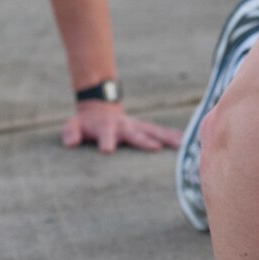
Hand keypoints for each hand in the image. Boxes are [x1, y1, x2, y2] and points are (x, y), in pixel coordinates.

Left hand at [59, 99, 182, 153]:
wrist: (100, 110)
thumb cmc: (87, 124)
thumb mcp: (73, 125)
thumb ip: (71, 133)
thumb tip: (70, 143)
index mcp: (106, 127)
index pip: (105, 134)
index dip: (106, 141)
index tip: (107, 150)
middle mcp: (125, 126)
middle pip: (135, 133)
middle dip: (144, 140)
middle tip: (154, 148)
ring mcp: (138, 126)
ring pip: (154, 131)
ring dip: (167, 138)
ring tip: (182, 146)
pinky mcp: (147, 128)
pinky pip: (162, 132)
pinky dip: (174, 137)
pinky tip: (188, 144)